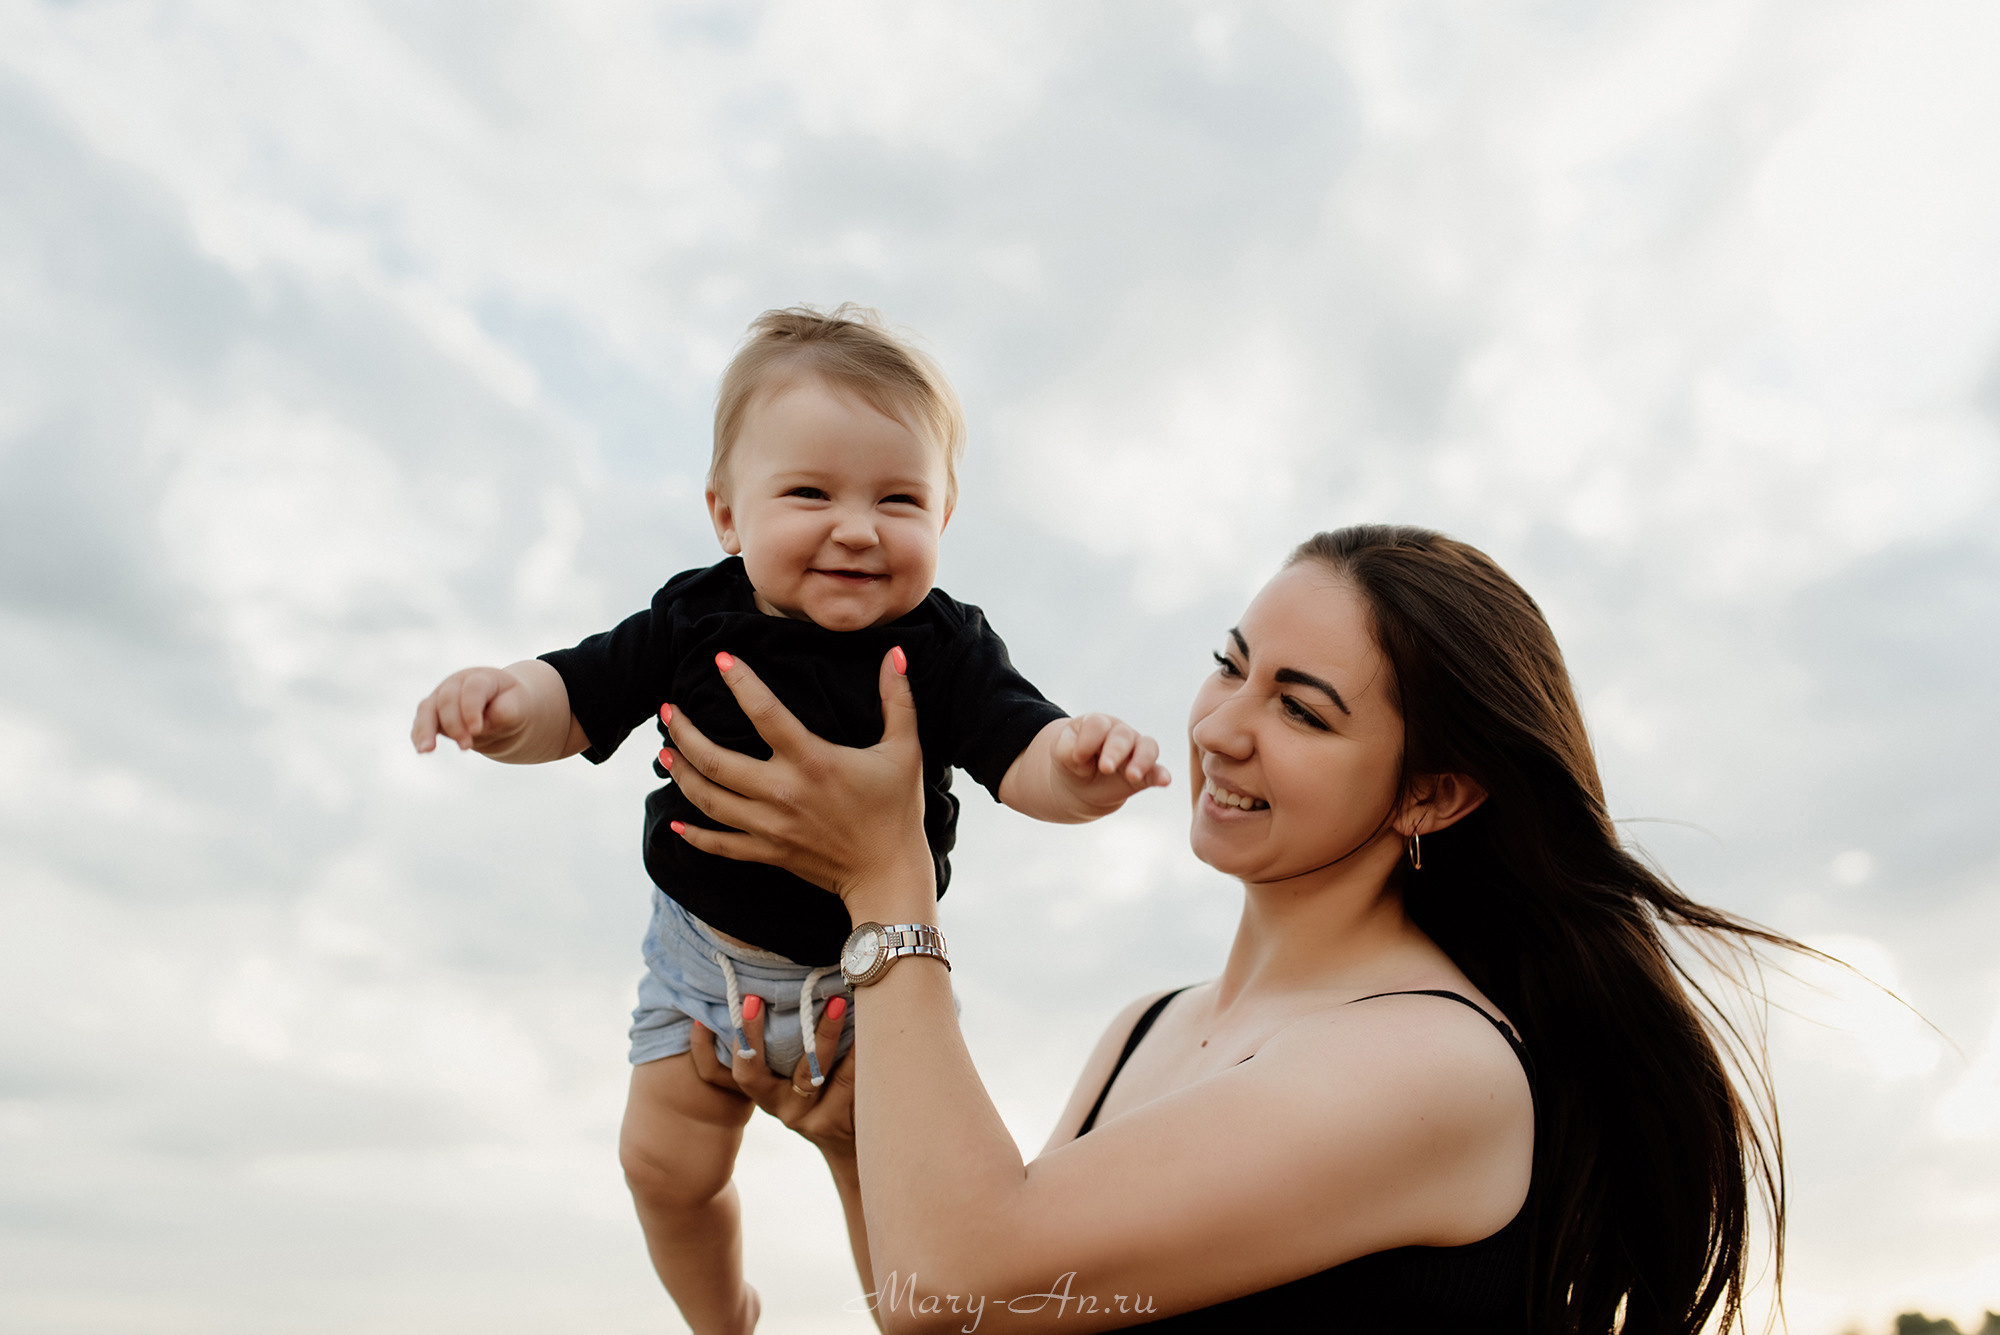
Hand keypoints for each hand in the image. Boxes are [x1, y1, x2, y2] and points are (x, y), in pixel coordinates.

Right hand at [411, 666, 531, 753]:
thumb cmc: (511, 704)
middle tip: (466, 747)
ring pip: (427, 709)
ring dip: (425, 730)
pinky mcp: (433, 712)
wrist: (502, 706)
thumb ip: (505, 712)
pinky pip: (421, 722)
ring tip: (427, 750)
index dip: (471, 709)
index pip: (472, 689)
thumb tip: (483, 724)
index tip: (476, 730)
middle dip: (454, 724)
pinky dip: (419, 736)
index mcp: (482, 677)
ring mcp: (442, 696)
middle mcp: (457, 683)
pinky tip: (423, 750)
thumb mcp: (518, 706)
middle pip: (447, 699)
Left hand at [660, 649, 934, 910]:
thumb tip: (897, 653)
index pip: (765, 713)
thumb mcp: (905, 749)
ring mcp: (770, 826)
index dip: (741, 683)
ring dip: (680, 773)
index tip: (721, 658)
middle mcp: (783, 793)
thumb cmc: (898, 809)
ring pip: (708, 799)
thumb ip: (897, 700)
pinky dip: (693, 834)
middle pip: (715, 760)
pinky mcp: (768, 852)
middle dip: (684, 732)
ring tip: (663, 751)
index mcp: (812, 762)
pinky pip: (719, 845)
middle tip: (668, 710)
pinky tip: (674, 819)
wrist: (888, 874)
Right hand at [688, 995, 855, 1159]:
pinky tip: (869, 1025)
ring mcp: (805, 1117)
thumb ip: (792, 1044)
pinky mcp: (833, 1122)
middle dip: (751, 1033)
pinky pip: (846, 1080)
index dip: (738, 1036)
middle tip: (757, 997)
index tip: (743, 999)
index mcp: (765, 1091)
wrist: (852, 1144)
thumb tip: (795, 989)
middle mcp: (779, 1107)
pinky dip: (857, 1052)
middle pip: (754, 1074)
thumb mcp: (802, 1076)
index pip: (740, 1067)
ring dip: (824, 1033)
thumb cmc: (825, 1095)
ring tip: (837, 1000)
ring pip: (810, 1072)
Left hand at [1050, 712, 1171, 815]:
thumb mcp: (1061, 753)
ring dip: (1142, 760)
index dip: (1088, 740)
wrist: (1080, 784)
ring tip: (1132, 775)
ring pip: (1147, 747)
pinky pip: (1157, 772)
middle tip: (1105, 768)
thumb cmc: (1072, 760)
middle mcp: (1120, 734)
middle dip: (1115, 750)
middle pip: (1123, 735)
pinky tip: (1165, 781)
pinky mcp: (1145, 774)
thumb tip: (1082, 756)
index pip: (1097, 724)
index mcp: (1097, 724)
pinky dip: (1162, 775)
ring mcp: (1135, 752)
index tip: (1077, 758)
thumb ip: (1067, 750)